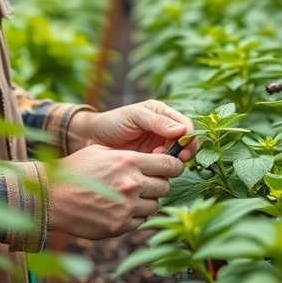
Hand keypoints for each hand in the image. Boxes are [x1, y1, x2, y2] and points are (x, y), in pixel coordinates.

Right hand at [48, 143, 183, 238]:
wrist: (50, 197)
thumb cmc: (75, 170)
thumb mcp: (100, 151)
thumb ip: (128, 153)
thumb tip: (152, 157)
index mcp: (129, 161)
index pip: (170, 164)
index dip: (173, 166)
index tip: (170, 168)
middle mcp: (132, 184)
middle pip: (165, 186)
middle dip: (158, 184)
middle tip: (146, 183)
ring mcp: (127, 207)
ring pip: (155, 206)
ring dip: (147, 201)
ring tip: (130, 197)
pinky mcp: (120, 226)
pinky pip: (140, 221)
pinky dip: (135, 216)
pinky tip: (119, 209)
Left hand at [69, 100, 197, 161]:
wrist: (92, 139)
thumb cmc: (112, 122)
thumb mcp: (134, 117)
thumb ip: (157, 122)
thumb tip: (182, 130)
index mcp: (162, 114)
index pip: (186, 125)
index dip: (189, 137)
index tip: (183, 148)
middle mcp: (164, 129)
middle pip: (187, 143)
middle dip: (184, 151)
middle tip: (177, 158)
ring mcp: (158, 146)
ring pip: (178, 156)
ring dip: (172, 160)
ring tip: (156, 157)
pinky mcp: (151, 161)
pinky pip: (164, 166)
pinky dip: (162, 168)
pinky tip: (150, 164)